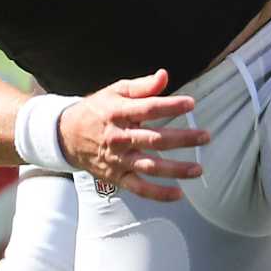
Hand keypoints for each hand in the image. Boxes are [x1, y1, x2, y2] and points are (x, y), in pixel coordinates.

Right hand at [56, 70, 207, 201]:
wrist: (65, 136)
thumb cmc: (97, 110)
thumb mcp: (115, 91)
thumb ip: (142, 86)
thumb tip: (164, 75)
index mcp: (118, 113)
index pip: (148, 109)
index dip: (170, 106)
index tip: (191, 104)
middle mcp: (119, 138)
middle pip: (154, 139)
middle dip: (182, 139)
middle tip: (205, 136)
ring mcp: (118, 160)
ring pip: (149, 167)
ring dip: (175, 170)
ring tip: (199, 169)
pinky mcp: (117, 177)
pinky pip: (139, 188)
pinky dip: (158, 194)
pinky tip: (179, 194)